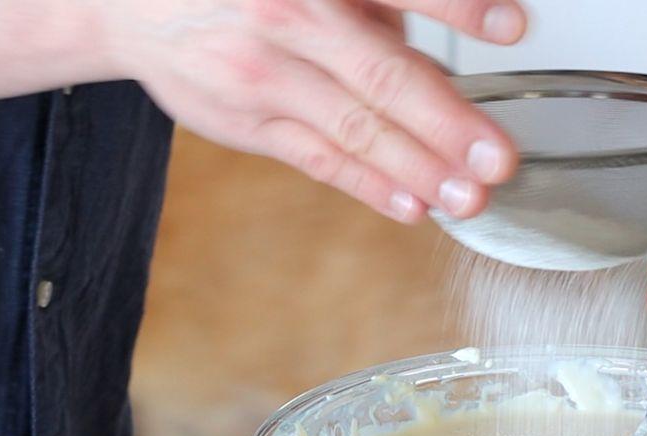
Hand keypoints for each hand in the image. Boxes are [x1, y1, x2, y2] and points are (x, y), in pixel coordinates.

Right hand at [101, 0, 526, 221]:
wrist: (131, 6)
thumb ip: (372, 6)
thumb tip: (438, 54)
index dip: (458, 7)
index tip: (515, 25)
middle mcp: (291, 18)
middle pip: (384, 75)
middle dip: (450, 123)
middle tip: (499, 159)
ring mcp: (266, 77)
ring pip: (355, 129)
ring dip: (419, 169)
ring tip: (469, 198)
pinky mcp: (250, 125)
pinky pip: (319, 160)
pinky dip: (370, 185)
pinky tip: (412, 205)